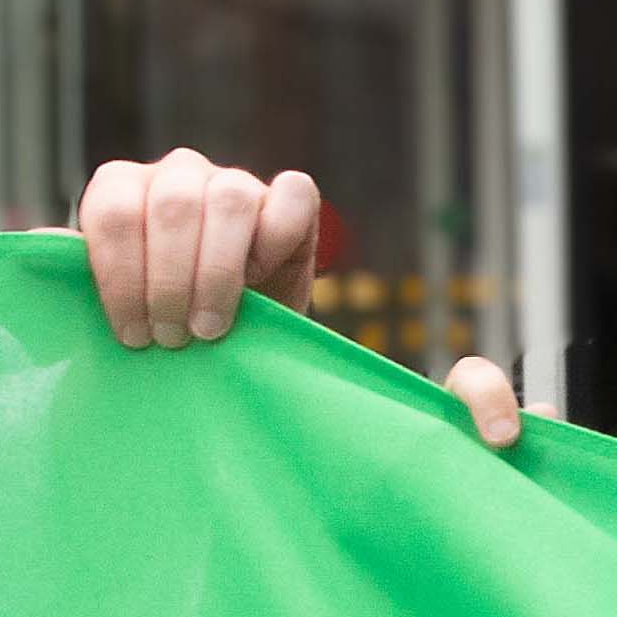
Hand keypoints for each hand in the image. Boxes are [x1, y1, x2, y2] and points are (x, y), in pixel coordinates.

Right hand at [68, 156, 523, 443]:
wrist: (175, 379)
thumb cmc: (264, 385)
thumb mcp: (338, 385)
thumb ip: (432, 401)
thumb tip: (510, 429)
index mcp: (289, 223)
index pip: (293, 197)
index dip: (269, 249)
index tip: (245, 327)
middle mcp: (230, 193)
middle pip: (220, 193)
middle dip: (204, 275)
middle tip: (195, 344)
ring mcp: (167, 186)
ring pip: (167, 192)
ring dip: (161, 273)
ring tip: (160, 339)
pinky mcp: (109, 199)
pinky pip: (106, 203)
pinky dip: (113, 265)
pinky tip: (124, 321)